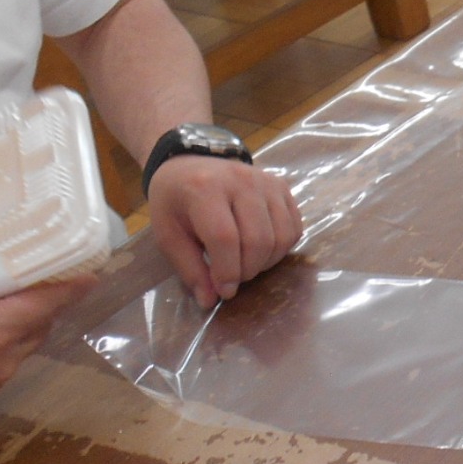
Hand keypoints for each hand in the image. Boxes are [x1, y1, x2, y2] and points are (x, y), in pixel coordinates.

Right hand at [0, 201, 93, 412]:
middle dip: (42, 304)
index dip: (70, 289)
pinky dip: (0, 343)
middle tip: (36, 279)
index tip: (90, 276)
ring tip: (3, 301)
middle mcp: (2, 360)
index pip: (46, 305)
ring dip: (20, 325)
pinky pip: (0, 363)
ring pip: (20, 347)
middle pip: (37, 327)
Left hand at [146, 153, 300, 308]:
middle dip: (248, 270)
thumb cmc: (175, 200)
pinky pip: (294, 228)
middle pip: (258, 240)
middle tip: (234, 278)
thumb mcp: (168, 233)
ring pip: (281, 237)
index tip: (223, 290)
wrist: (190, 162)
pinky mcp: (282, 187)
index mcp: (204, 189)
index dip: (228, 271)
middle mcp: (241, 181)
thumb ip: (189, 267)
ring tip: (247, 264)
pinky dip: (282, 248)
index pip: (225, 238)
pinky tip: (262, 250)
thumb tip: (210, 300)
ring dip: (267, 262)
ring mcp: (266, 182)